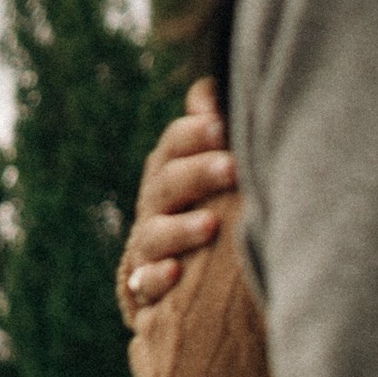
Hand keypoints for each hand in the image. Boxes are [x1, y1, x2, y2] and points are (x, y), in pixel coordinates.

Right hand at [119, 79, 239, 324]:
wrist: (178, 273)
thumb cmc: (204, 205)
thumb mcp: (210, 163)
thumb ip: (210, 128)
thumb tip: (211, 88)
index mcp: (171, 170)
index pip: (175, 144)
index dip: (195, 133)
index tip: (223, 125)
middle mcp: (155, 205)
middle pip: (167, 184)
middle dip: (198, 174)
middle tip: (232, 168)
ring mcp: (148, 247)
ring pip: (155, 234)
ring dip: (181, 229)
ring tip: (211, 226)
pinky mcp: (145, 288)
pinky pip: (145, 284)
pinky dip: (156, 278)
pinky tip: (175, 272)